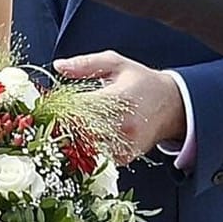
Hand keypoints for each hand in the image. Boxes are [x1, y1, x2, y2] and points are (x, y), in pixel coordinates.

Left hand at [53, 52, 185, 162]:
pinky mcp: (125, 157)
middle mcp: (123, 124)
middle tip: (54, 118)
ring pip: (86, 146)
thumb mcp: (116, 64)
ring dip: (75, 138)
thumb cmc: (142, 82)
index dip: (61, 107)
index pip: (80, 107)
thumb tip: (58, 66)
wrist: (172, 106)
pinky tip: (90, 135)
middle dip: (64, 124)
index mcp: (119, 98)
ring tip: (71, 126)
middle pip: (80, 130)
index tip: (50, 105)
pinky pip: (98, 156)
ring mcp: (125, 143)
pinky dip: (90, 147)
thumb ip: (86, 64)